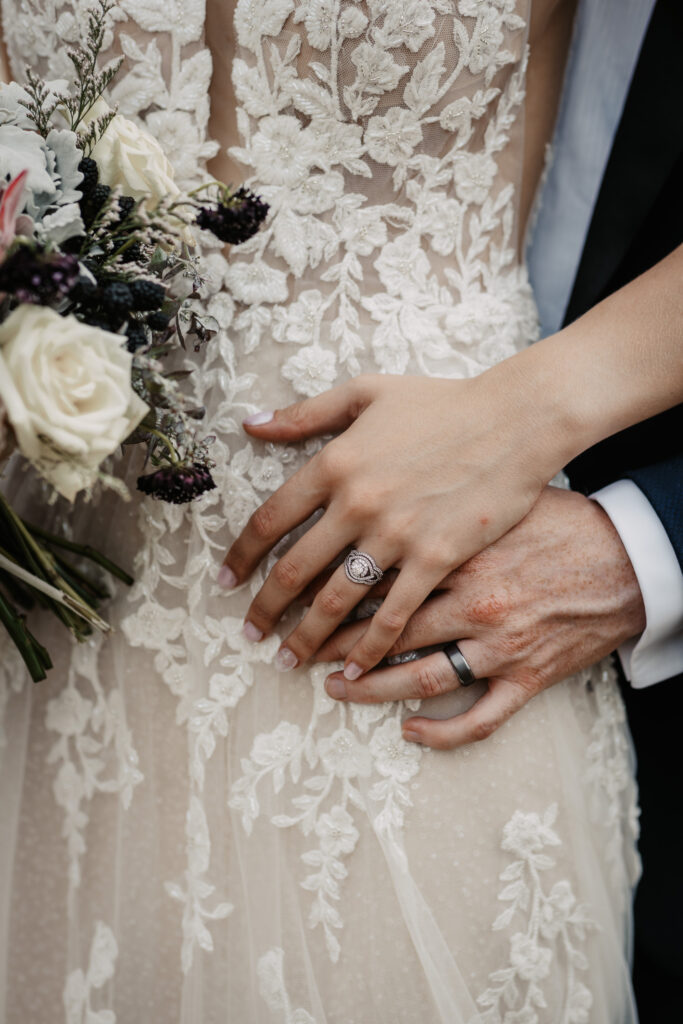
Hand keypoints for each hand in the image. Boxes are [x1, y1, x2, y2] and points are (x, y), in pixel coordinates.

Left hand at [221, 372, 570, 675]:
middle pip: (293, 568)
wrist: (515, 421)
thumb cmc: (442, 402)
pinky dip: (370, 647)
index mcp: (335, 463)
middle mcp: (357, 503)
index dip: (242, 554)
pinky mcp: (436, 560)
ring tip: (287, 659)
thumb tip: (251, 424)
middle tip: (249, 633)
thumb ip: (305, 412)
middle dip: (265, 608)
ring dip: (306, 636)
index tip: (227, 580)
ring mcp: (397, 535)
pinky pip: (393, 613)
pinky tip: (353, 668)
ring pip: (336, 599)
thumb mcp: (366, 392)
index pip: (269, 519)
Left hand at [313, 486, 645, 748]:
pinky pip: (480, 718)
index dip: (327, 590)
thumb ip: (436, 492)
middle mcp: (473, 602)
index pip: (376, 577)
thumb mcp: (495, 493)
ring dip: (369, 689)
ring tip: (333, 687)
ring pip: (419, 678)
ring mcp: (500, 645)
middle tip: (294, 648)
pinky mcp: (528, 677)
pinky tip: (410, 733)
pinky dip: (441, 732)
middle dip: (332, 642)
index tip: (294, 596)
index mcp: (458, 553)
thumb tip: (373, 473)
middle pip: (385, 630)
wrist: (627, 557)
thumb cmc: (559, 517)